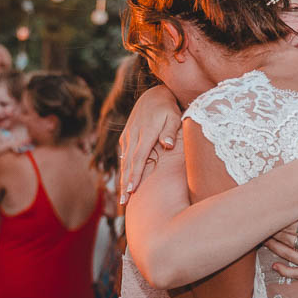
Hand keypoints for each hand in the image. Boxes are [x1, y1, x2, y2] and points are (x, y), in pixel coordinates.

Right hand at [118, 85, 180, 203]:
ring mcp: (128, 135)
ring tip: (122, 198)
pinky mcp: (126, 136)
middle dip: (126, 183)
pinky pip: (124, 155)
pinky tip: (124, 182)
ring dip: (123, 179)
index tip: (132, 189)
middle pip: (129, 162)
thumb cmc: (169, 108)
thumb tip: (168, 145)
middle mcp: (134, 134)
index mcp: (147, 132)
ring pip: (125, 161)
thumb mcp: (174, 116)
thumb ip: (171, 131)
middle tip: (124, 202)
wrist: (154, 95)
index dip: (135, 174)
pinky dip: (124, 170)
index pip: (139, 157)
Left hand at [265, 200, 297, 286]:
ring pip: (289, 255)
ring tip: (263, 239)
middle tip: (262, 224)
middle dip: (274, 231)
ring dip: (274, 247)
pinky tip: (275, 265)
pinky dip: (284, 270)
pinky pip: (297, 274)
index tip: (273, 212)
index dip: (282, 219)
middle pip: (288, 238)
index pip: (295, 224)